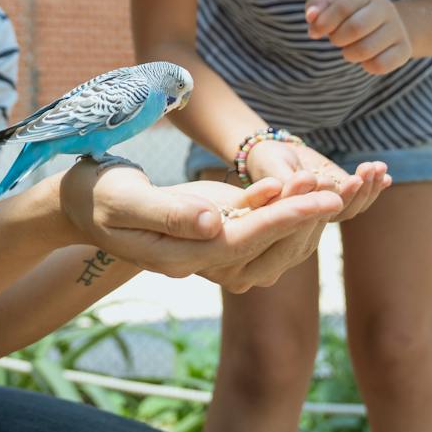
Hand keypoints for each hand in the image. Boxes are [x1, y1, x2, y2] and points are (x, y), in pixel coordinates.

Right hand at [57, 160, 340, 291]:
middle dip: (311, 214)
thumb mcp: (124, 200)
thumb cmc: (96, 195)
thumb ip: (168, 213)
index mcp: (183, 255)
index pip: (247, 240)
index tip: (329, 199)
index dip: (289, 218)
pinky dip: (285, 197)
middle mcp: (204, 255)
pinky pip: (258, 215)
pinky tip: (305, 176)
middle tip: (352, 186)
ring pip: (271, 233)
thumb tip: (214, 224)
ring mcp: (211, 240)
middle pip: (270, 243)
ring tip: (340, 179)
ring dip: (305, 207)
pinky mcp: (215, 220)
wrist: (80, 201)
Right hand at [244, 139, 389, 223]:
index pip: (326, 212)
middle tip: (367, 169)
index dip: (342, 197)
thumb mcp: (274, 167)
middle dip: (361, 190)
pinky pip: (360, 195)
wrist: (270, 153)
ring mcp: (330, 205)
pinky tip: (387, 177)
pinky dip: (374, 186)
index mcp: (300, 215)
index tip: (352, 179)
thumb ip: (289, 179)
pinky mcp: (339, 193)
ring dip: (370, 186)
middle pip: (345, 211)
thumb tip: (315, 182)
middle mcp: (317, 216)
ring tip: (378, 167)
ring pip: (356, 205)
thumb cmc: (268, 161)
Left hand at [305, 0, 411, 73]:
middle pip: (356, 28)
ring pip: (366, 50)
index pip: (342, 6)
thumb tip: (311, 16)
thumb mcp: (331, 6)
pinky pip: (379, 65)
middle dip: (338, 39)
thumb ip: (316, 6)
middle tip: (336, 40)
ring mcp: (398, 29)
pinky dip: (366, 66)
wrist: (386, 26)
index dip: (324, 23)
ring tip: (350, 49)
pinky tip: (367, 58)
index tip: (316, 31)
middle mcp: (386, 7)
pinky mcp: (404, 49)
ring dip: (349, 54)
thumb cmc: (350, 16)